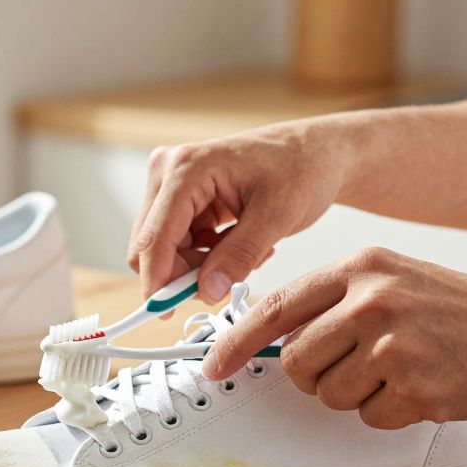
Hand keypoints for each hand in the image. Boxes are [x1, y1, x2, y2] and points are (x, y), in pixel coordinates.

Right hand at [128, 119, 350, 302]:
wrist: (316, 152)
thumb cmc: (302, 167)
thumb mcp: (277, 216)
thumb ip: (239, 256)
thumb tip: (207, 290)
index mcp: (186, 168)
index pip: (154, 237)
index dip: (157, 281)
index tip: (166, 313)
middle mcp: (168, 172)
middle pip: (150, 246)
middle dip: (186, 273)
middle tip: (229, 279)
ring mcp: (171, 185)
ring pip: (164, 250)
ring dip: (201, 266)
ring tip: (246, 253)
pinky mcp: (181, 199)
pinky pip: (178, 244)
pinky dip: (206, 257)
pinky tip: (239, 244)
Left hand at [202, 248, 466, 428]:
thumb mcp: (400, 281)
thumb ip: (339, 300)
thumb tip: (276, 338)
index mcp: (362, 267)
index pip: (275, 306)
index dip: (237, 343)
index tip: (213, 368)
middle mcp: (370, 300)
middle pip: (295, 361)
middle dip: (316, 377)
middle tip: (361, 369)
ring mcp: (392, 344)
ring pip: (327, 394)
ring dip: (359, 396)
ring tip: (406, 372)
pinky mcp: (416, 388)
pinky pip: (369, 417)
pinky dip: (393, 413)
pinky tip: (428, 388)